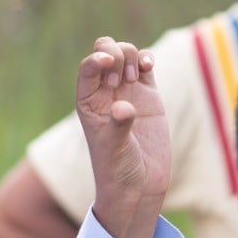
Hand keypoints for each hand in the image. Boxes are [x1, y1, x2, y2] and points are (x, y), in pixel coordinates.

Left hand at [75, 37, 168, 237]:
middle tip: (121, 79)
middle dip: (115, 55)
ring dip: (132, 56)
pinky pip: (145, 65)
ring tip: (135, 78)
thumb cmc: (118, 171)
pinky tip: (149, 67)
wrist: (140, 185)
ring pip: (126, 54)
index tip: (109, 64)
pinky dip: (147, 59)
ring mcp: (128, 92)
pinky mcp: (148, 96)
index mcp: (88, 102)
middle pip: (105, 52)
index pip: (88, 68)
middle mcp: (106, 93)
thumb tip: (124, 108)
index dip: (97, 59)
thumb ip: (118, 126)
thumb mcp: (115, 150)